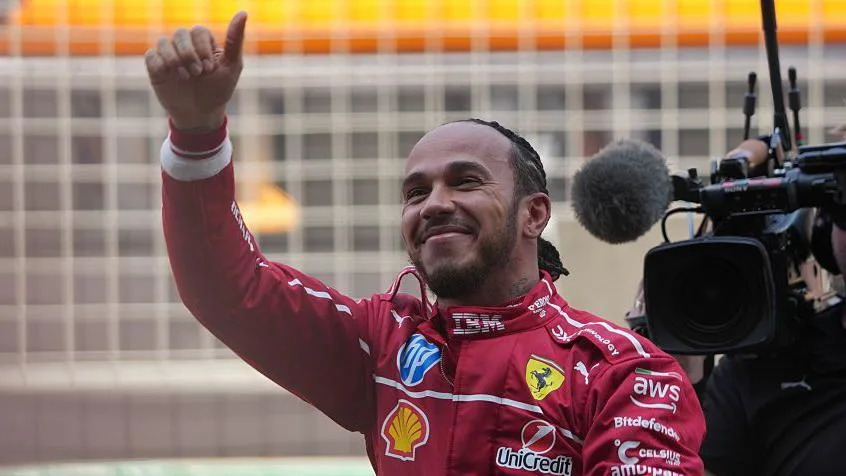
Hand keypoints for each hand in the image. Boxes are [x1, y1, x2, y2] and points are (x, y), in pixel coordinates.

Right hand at [144, 12, 246, 130]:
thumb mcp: (231, 66)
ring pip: (163, 42)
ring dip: (175, 59)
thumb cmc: (218, 90)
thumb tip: (243, 12)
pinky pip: (151, 56)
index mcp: (203, 44)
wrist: (201, 115)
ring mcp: (169, 57)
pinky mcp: (156, 68)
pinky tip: (170, 75)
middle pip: (180, 34)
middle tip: (198, 73)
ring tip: (186, 77)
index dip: (202, 47)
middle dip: (189, 54)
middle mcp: (185, 47)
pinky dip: (160, 64)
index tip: (210, 68)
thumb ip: (235, 39)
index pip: (198, 31)